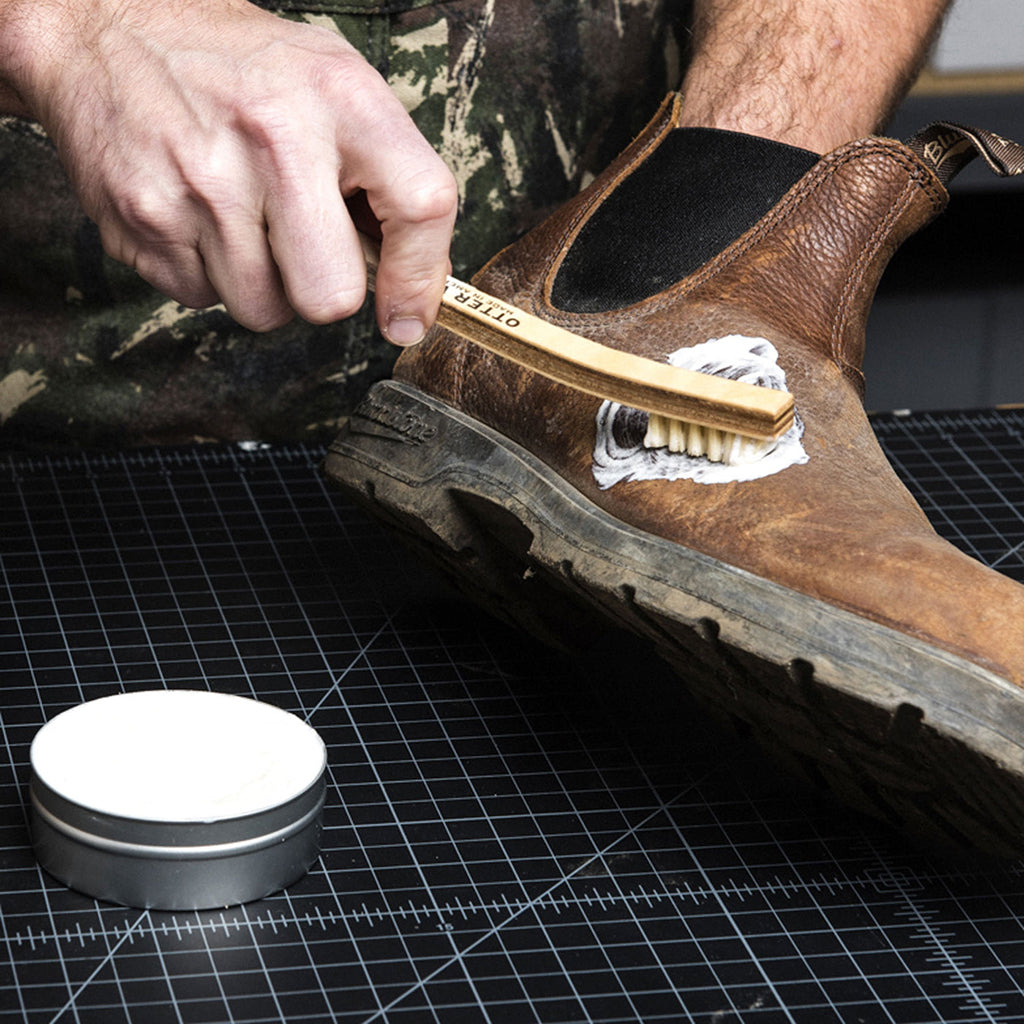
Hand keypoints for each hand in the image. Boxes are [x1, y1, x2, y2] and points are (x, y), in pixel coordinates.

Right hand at [0, 0, 456, 339]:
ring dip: (263, 284)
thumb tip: (415, 284)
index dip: (418, 279)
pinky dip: (209, 273)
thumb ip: (385, 175)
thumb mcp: (332, 84)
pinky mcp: (147, 219)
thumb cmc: (237, 67)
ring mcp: (203, 183)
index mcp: (339, 96)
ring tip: (244, 219)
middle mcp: (274, 139)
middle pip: (331, 296)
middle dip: (323, 289)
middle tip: (304, 246)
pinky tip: (200, 217)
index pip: (420, 207)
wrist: (107, 28)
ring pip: (265, 311)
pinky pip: (205, 298)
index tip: (406, 315)